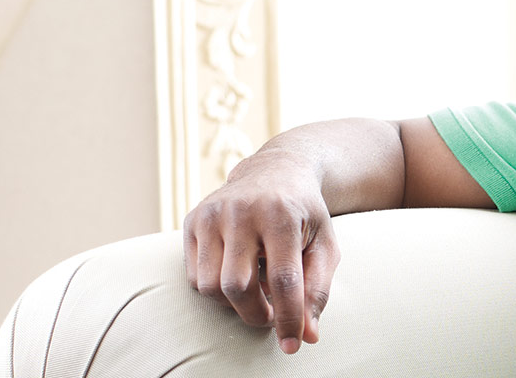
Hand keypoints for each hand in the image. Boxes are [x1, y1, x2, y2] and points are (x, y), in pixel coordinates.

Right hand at [184, 153, 340, 353]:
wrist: (275, 171)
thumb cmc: (304, 214)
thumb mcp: (324, 245)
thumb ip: (319, 289)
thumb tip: (309, 335)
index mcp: (281, 214)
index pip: (283, 279)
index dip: (288, 318)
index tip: (292, 344)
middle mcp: (241, 211)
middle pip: (238, 287)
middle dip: (255, 314)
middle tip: (271, 316)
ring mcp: (211, 214)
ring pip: (210, 286)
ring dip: (234, 304)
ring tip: (257, 292)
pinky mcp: (192, 221)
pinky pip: (194, 277)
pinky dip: (216, 289)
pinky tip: (238, 274)